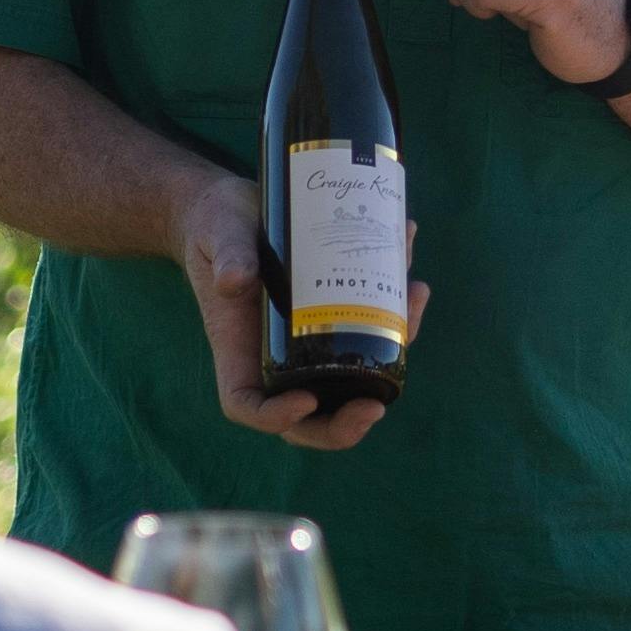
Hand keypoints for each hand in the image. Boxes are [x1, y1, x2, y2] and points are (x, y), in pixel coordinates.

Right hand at [170, 173, 425, 448]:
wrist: (238, 207)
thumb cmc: (217, 228)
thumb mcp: (217, 234)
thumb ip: (226, 255)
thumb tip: (234, 280)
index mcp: (239, 350)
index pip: (248, 404)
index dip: (275, 417)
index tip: (304, 401)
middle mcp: (277, 354)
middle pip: (309, 413)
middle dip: (344, 423)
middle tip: (376, 408)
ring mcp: (311, 338)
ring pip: (353, 373)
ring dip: (393, 352)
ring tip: (414, 301)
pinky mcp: (336, 313)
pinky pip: (371, 328)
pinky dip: (399, 313)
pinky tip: (414, 280)